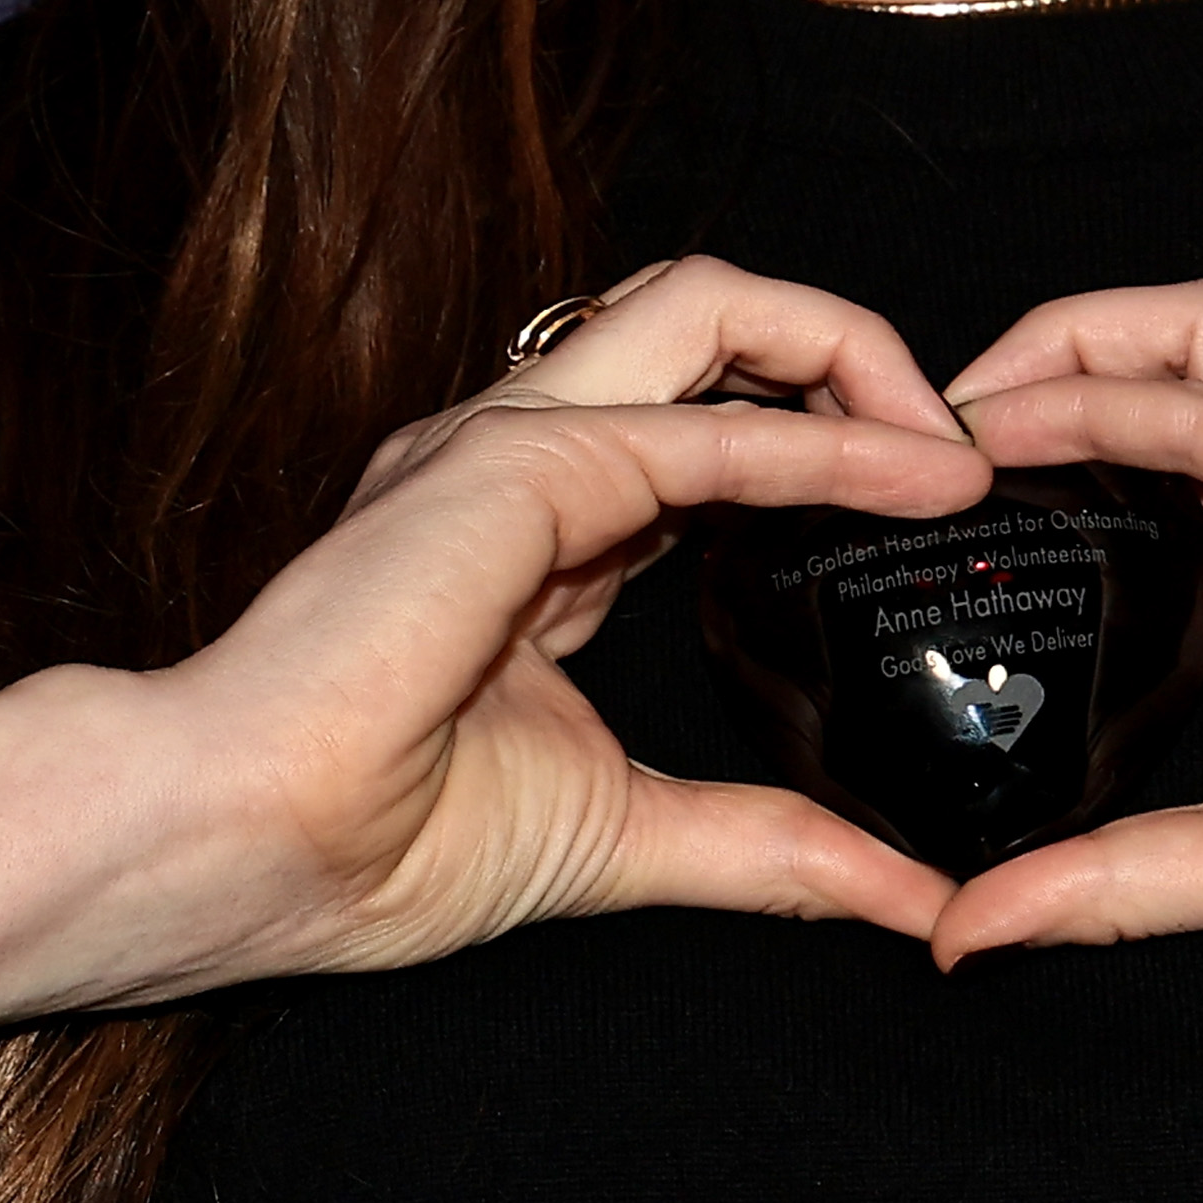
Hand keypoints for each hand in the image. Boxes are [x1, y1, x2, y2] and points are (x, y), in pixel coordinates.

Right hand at [133, 257, 988, 983]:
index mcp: (534, 528)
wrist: (240, 849)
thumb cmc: (372, 845)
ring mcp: (509, 445)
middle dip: (852, 356)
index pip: (705, 426)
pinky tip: (919, 479)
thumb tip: (905, 897)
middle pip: (710, 321)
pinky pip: (704, 428)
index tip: (932, 514)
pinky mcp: (515, 470)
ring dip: (852, 354)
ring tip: (956, 443)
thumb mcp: (625, 837)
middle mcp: (522, 459)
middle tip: (961, 452)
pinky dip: (826, 445)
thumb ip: (768, 849)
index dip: (827, 445)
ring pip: (707, 305)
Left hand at [930, 282, 1202, 1017]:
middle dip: (1035, 372)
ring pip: (1201, 331)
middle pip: (1168, 372)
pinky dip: (1102, 398)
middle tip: (916, 443)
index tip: (935, 527)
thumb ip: (1114, 883)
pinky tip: (1009, 429)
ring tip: (951, 402)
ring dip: (1063, 338)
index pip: (1161, 478)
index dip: (1050, 474)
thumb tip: (965, 932)